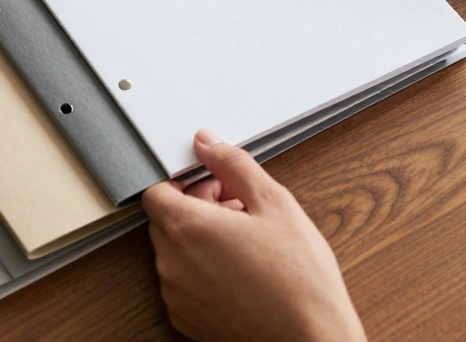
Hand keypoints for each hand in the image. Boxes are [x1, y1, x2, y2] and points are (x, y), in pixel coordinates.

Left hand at [143, 130, 366, 341]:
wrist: (310, 339)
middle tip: (241, 212)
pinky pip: (184, 284)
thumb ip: (234, 165)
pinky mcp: (186, 321)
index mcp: (187, 229)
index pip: (155, 191)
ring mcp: (176, 297)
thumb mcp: (274, 203)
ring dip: (201, 242)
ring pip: (176, 253)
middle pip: (166, 221)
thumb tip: (207, 143)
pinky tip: (242, 273)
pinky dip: (203, 274)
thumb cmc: (298, 279)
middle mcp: (171, 264)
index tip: (214, 185)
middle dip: (198, 209)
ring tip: (247, 245)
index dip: (185, 183)